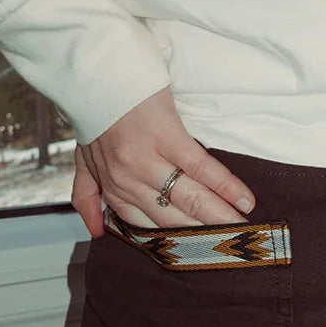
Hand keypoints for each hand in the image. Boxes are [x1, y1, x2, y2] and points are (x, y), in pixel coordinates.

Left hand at [70, 87, 255, 236]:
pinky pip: (201, 168)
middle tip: (232, 250)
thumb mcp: (81, 159)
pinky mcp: (168, 136)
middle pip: (173, 221)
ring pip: (189, 200)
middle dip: (203, 238)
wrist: (96, 71)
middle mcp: (129, 181)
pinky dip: (225, 186)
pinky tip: (244, 199)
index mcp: (112, 187)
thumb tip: (98, 231)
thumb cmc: (95, 112)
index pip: (147, 227)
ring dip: (219, 218)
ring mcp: (148, 160)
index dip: (175, 244)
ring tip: (244, 229)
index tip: (199, 255)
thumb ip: (86, 196)